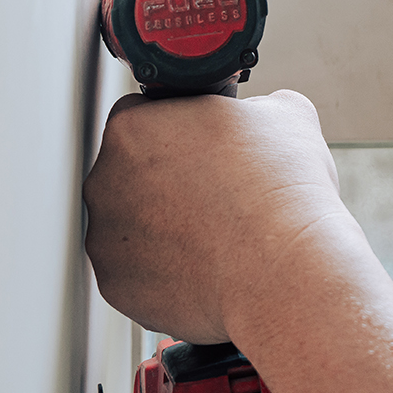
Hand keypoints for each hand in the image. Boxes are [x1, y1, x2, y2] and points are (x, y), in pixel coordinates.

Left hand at [83, 89, 348, 343]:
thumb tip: (258, 115)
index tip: (205, 146)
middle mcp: (104, 181)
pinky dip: (165, 268)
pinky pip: (137, 270)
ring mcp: (105, 238)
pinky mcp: (116, 285)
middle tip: (216, 191)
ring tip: (217, 232)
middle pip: (130, 171)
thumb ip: (255, 106)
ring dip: (163, 225)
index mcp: (133, 128)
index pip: (143, 114)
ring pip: (130, 223)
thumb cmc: (281, 194)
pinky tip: (207, 263)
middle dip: (167, 179)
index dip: (180, 129)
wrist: (284, 271)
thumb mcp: (287, 117)